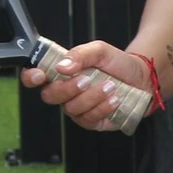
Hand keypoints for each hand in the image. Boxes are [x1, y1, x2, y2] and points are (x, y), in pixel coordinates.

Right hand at [20, 41, 148, 131]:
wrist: (141, 78)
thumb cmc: (117, 63)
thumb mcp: (100, 50)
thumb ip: (80, 53)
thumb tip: (61, 66)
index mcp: (62, 71)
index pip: (35, 76)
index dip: (31, 77)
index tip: (41, 74)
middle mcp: (65, 92)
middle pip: (50, 96)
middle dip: (68, 89)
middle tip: (86, 79)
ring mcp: (77, 108)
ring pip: (71, 109)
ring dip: (92, 97)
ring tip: (110, 86)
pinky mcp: (91, 122)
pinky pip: (88, 119)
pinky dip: (102, 108)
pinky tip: (114, 99)